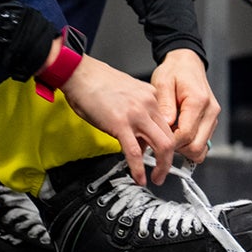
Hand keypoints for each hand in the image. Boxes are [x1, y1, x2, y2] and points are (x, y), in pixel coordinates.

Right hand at [59, 53, 176, 186]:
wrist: (79, 73)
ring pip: (163, 145)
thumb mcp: (127, 94)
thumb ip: (138, 113)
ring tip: (156, 178)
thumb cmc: (96, 82)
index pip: (168, 125)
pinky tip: (139, 178)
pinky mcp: (120, 124)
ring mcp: (136, 114)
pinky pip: (134, 152)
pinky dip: (139, 169)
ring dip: (162, 167)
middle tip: (163, 172)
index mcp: (150, 96)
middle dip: (170, 160)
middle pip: (171, 137)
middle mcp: (148, 104)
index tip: (161, 155)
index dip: (166, 144)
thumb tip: (139, 139)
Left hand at [150, 48, 219, 163]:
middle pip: (197, 147)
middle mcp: (210, 111)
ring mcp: (213, 117)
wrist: (186, 63)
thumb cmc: (174, 70)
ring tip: (170, 135)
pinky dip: (190, 143)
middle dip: (178, 148)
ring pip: (201, 148)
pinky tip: (177, 133)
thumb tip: (165, 126)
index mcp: (198, 101)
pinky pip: (202, 142)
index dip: (170, 142)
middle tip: (163, 139)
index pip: (186, 135)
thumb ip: (164, 105)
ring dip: (184, 148)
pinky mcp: (211, 121)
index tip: (157, 139)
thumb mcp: (162, 83)